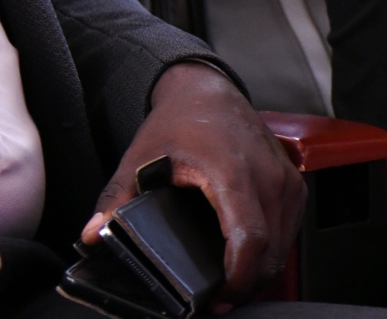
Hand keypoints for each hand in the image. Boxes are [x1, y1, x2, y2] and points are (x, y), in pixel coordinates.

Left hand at [83, 61, 304, 304]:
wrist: (208, 89)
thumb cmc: (180, 119)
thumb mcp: (141, 156)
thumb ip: (117, 197)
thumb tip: (93, 234)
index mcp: (233, 172)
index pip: (249, 239)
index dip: (237, 279)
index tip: (217, 298)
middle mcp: (267, 176)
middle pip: (271, 251)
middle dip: (246, 283)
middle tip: (217, 299)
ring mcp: (285, 178)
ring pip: (285, 243)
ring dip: (262, 268)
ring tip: (231, 282)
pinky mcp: (293, 181)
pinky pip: (291, 227)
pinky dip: (274, 249)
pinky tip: (250, 257)